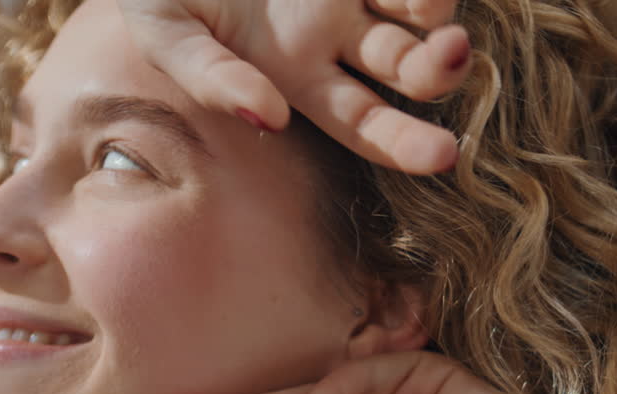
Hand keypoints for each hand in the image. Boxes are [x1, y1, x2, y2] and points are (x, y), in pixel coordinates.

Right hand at [116, 0, 471, 173]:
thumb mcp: (166, 32)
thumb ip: (213, 78)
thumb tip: (272, 120)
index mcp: (296, 77)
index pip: (364, 125)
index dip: (405, 145)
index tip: (443, 155)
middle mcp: (337, 37)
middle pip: (410, 71)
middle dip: (439, 71)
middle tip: (450, 53)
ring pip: (421, 12)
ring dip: (438, 12)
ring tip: (433, 9)